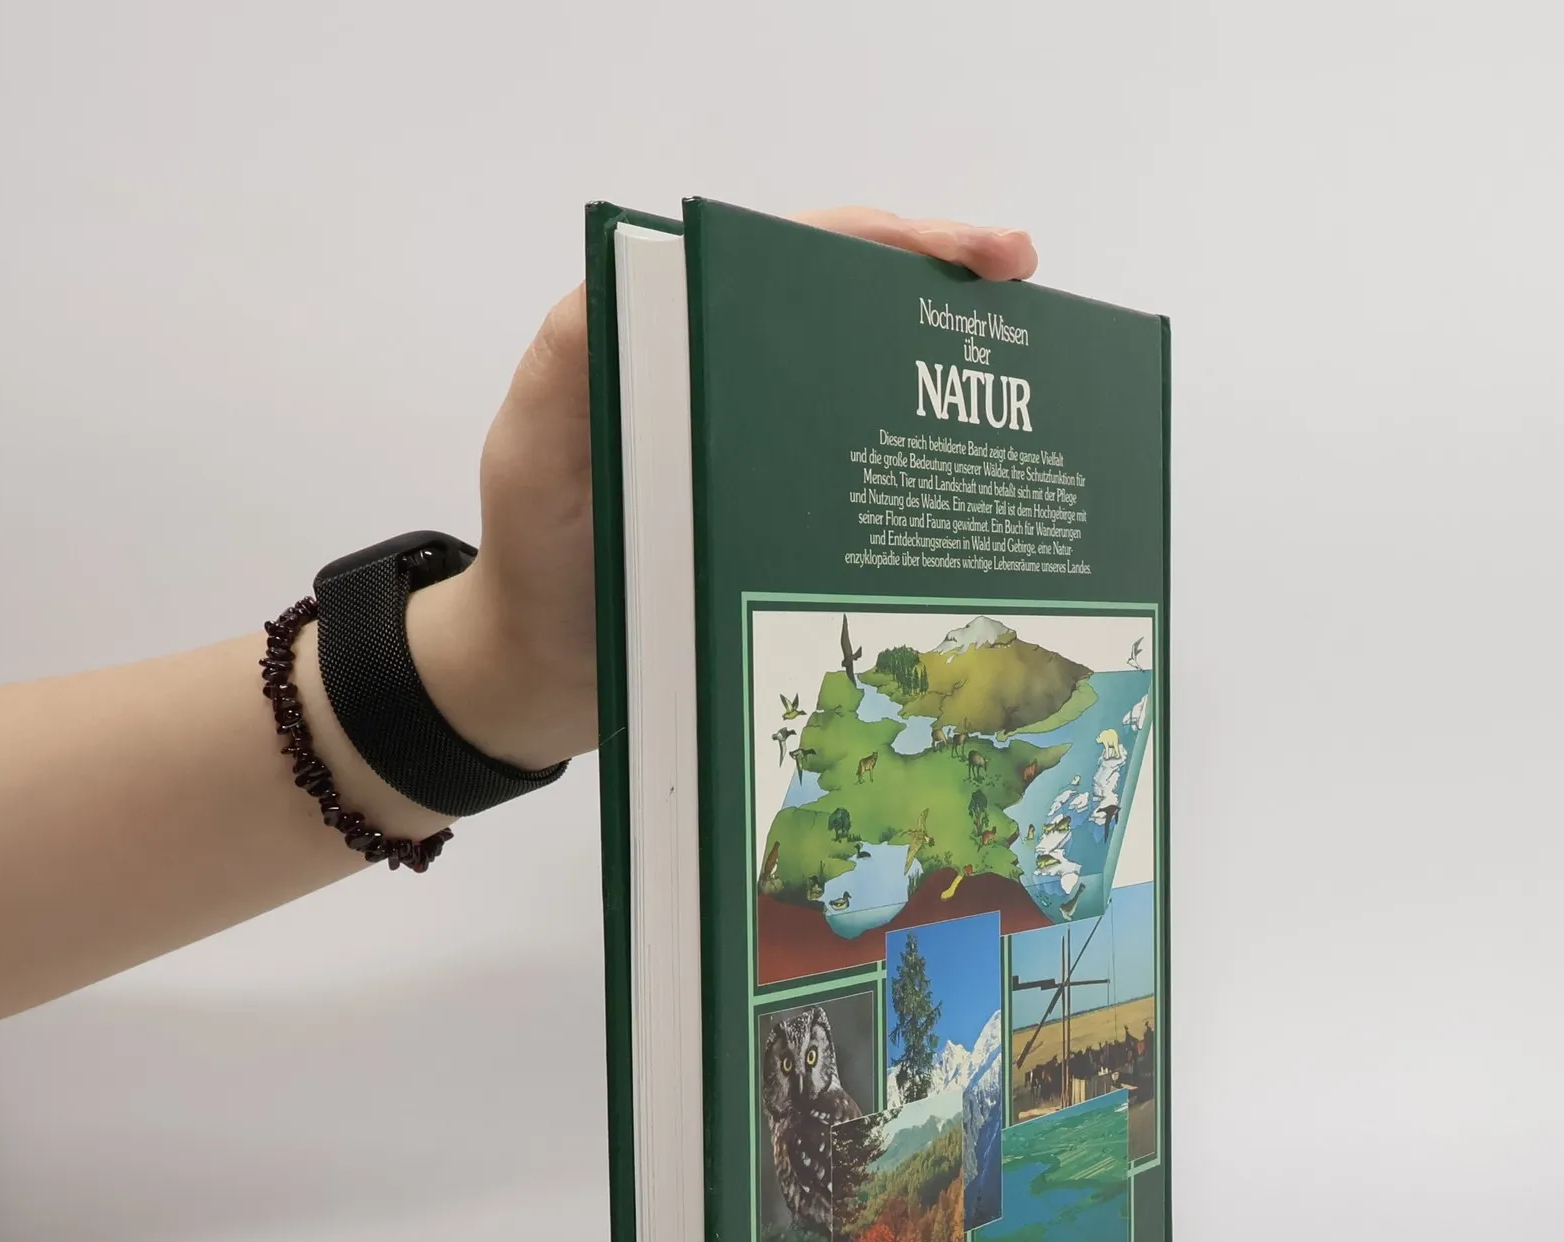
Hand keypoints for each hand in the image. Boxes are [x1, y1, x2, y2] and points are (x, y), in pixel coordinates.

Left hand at [407, 208, 1038, 770]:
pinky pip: (861, 475)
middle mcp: (728, 375)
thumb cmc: (536, 565)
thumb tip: (650, 267)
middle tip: (1020, 282)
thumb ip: (574, 362)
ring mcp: (763, 446)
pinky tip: (979, 472)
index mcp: (675, 337)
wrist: (541, 677)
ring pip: (867, 385)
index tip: (963, 254)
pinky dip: (922, 463)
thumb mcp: (535, 455)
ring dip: (944, 372)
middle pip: (847, 307)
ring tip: (1028, 368)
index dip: (881, 242)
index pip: (789, 257)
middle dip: (939, 283)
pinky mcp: (784, 515)